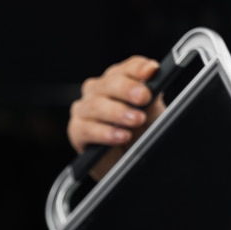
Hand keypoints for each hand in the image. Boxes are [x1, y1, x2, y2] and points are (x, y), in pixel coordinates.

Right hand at [67, 55, 164, 178]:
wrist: (126, 162)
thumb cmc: (139, 134)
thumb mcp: (152, 114)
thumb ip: (152, 98)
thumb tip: (154, 83)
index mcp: (119, 81)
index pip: (127, 68)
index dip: (138, 68)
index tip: (152, 71)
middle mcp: (98, 91)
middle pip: (109, 83)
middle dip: (127, 89)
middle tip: (143, 97)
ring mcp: (84, 109)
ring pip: (95, 105)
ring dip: (117, 112)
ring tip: (136, 120)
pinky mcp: (76, 130)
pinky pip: (86, 128)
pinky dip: (104, 132)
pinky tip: (120, 136)